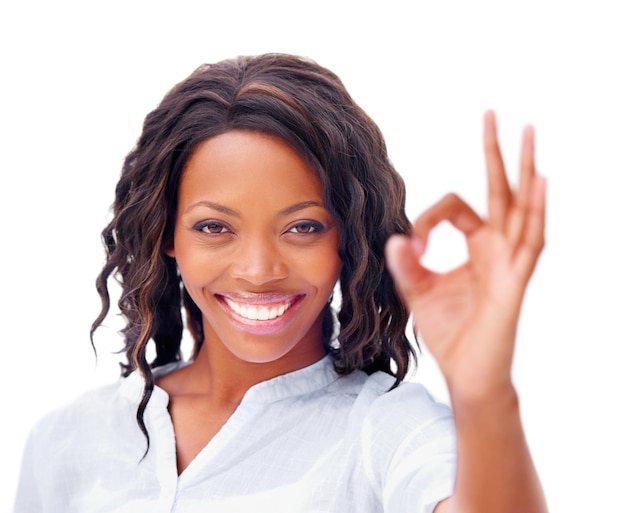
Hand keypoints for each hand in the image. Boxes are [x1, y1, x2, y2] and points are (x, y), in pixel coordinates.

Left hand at [385, 111, 545, 396]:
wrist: (466, 374)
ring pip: (522, 207)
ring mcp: (510, 263)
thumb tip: (395, 238)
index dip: (428, 216)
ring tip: (527, 132)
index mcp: (477, 246)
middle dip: (496, 153)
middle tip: (493, 113)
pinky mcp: (514, 283)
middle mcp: (497, 248)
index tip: (410, 243)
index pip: (456, 207)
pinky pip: (529, 243)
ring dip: (524, 170)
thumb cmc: (449, 332)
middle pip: (500, 191)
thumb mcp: (417, 291)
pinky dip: (535, 213)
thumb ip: (405, 264)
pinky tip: (539, 181)